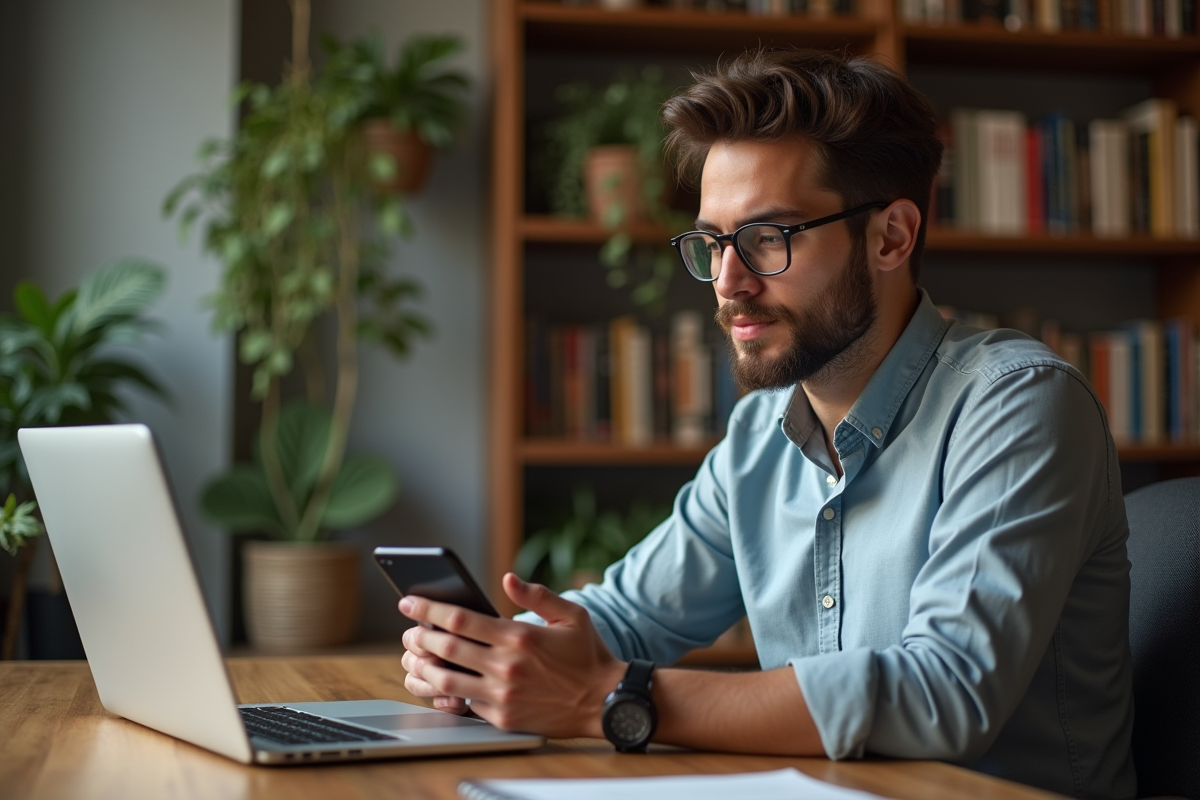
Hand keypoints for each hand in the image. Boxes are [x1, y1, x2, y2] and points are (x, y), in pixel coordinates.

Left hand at [399, 572, 624, 736]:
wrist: (605, 702)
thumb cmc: (588, 655)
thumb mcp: (571, 615)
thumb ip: (537, 594)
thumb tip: (507, 578)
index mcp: (518, 636)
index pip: (459, 619)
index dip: (428, 609)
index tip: (409, 602)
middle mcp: (506, 666)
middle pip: (445, 648)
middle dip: (419, 636)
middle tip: (408, 631)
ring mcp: (502, 695)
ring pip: (446, 680)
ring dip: (423, 669)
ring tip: (414, 659)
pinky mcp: (502, 718)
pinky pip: (465, 704)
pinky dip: (447, 693)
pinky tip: (438, 684)